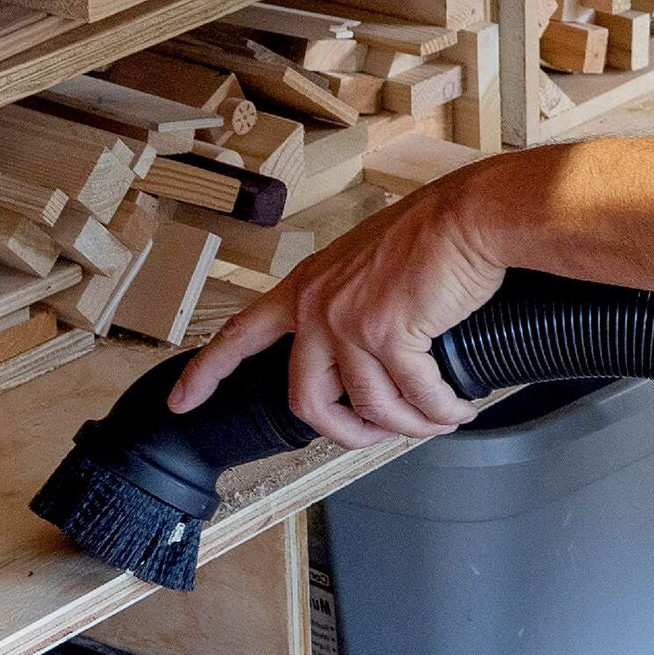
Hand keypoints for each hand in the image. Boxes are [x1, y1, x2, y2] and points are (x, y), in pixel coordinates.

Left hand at [168, 163, 505, 446]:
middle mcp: (317, 305)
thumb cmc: (433, 235)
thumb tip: (372, 361)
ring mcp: (348, 320)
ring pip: (368, 408)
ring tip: (438, 421)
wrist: (470, 215)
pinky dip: (440, 412)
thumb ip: (352, 307)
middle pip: (307, 401)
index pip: (240, 334)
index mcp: (306, 287)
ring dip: (408, 427)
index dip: (207, 373)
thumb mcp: (369, 267)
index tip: (183, 402)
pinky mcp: (388, 333)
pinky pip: (413, 398)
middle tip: (374, 439)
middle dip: (346, 434)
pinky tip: (457, 410)